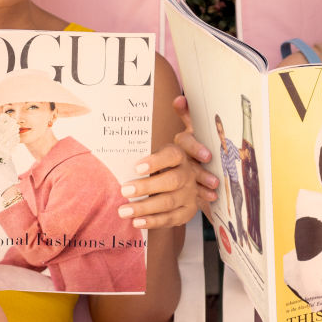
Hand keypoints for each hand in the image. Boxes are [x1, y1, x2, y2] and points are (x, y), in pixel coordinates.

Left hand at [117, 97, 218, 229]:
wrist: (199, 182)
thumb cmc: (180, 157)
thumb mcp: (182, 136)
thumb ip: (182, 115)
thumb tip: (180, 98)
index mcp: (183, 154)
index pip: (173, 155)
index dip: (156, 161)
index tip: (137, 166)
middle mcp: (189, 174)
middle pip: (169, 181)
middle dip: (146, 187)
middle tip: (123, 189)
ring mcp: (190, 194)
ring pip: (168, 202)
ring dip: (144, 207)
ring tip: (122, 210)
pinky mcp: (188, 211)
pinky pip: (170, 218)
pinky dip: (153, 221)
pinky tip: (135, 222)